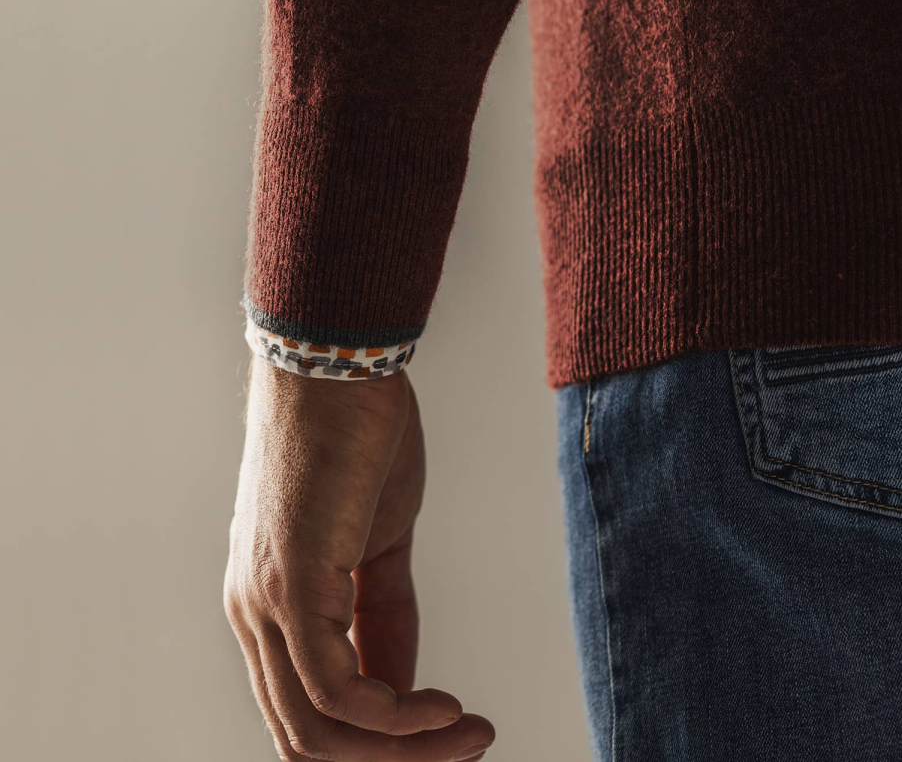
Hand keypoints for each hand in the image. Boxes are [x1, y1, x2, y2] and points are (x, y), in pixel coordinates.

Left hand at [224, 353, 495, 760]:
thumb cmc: (358, 432)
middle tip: (469, 746)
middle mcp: (252, 613)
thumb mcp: (381, 540)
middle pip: (308, 739)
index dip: (379, 742)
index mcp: (268, 602)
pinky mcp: (288, 586)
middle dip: (395, 760)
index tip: (450, 734)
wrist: (341, 359)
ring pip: (318, 730)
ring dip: (404, 749)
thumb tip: (405, 688)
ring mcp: (263, 602)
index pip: (308, 711)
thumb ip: (384, 616)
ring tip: (469, 734)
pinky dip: (394, 718)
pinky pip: (334, 690)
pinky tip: (444, 707)